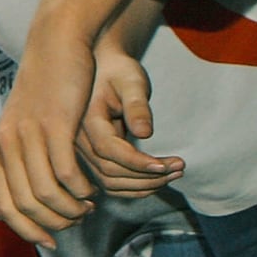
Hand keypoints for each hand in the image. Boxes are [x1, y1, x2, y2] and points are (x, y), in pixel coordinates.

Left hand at [0, 39, 97, 245]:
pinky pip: (67, 174)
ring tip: (87, 205)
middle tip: (77, 219)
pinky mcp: (55, 126)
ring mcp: (29, 136)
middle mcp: (7, 144)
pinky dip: (81, 190)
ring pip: (46, 194)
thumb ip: (23, 156)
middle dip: (55, 223)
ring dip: (71, 209)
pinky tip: (91, 188)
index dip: (28, 230)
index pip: (4, 205)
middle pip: (26, 205)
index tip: (52, 241)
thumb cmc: (46, 89)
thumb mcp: (26, 124)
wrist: (55, 45)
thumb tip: (29, 192)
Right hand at [76, 43, 183, 196]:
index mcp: (85, 118)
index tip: (169, 163)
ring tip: (174, 173)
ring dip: (144, 185)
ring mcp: (81, 151)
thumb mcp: (132, 81)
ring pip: (109, 183)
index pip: (108, 150)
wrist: (103, 68)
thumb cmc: (118, 72)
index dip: (138, 162)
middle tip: (180, 167)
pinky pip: (109, 183)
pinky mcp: (91, 157)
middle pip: (109, 172)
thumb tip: (145, 133)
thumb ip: (137, 106)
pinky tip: (157, 179)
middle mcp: (76, 139)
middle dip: (147, 176)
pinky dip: (135, 187)